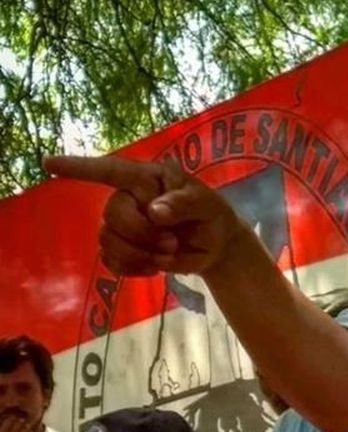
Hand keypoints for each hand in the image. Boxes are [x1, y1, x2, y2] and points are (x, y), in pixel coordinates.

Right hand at [43, 155, 250, 275]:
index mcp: (148, 178)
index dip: (79, 167)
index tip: (47, 163)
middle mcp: (129, 198)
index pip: (111, 170)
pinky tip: (155, 267)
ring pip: (108, 240)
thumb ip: (185, 203)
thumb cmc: (211, 215)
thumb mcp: (207, 205)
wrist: (216, 246)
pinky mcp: (123, 250)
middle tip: (172, 241)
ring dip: (140, 253)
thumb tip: (154, 210)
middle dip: (142, 234)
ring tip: (169, 252)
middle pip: (112, 214)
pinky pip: (111, 262)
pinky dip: (134, 268)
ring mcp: (122, 225)